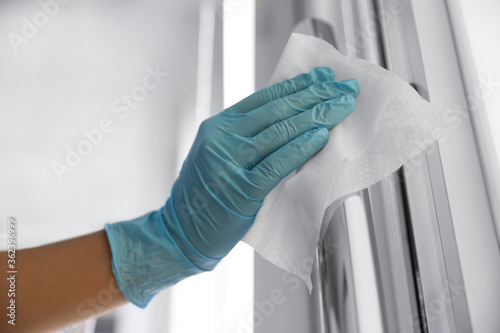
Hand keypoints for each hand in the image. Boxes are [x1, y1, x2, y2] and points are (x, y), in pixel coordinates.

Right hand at [165, 67, 359, 261]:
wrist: (182, 232)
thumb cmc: (205, 195)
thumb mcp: (219, 154)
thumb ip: (248, 137)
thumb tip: (290, 120)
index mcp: (218, 126)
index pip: (265, 97)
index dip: (298, 85)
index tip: (323, 77)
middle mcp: (222, 138)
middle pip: (277, 110)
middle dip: (316, 96)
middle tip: (344, 88)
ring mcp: (229, 162)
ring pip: (280, 132)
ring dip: (317, 117)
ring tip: (342, 106)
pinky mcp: (241, 189)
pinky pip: (277, 164)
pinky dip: (301, 148)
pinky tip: (321, 136)